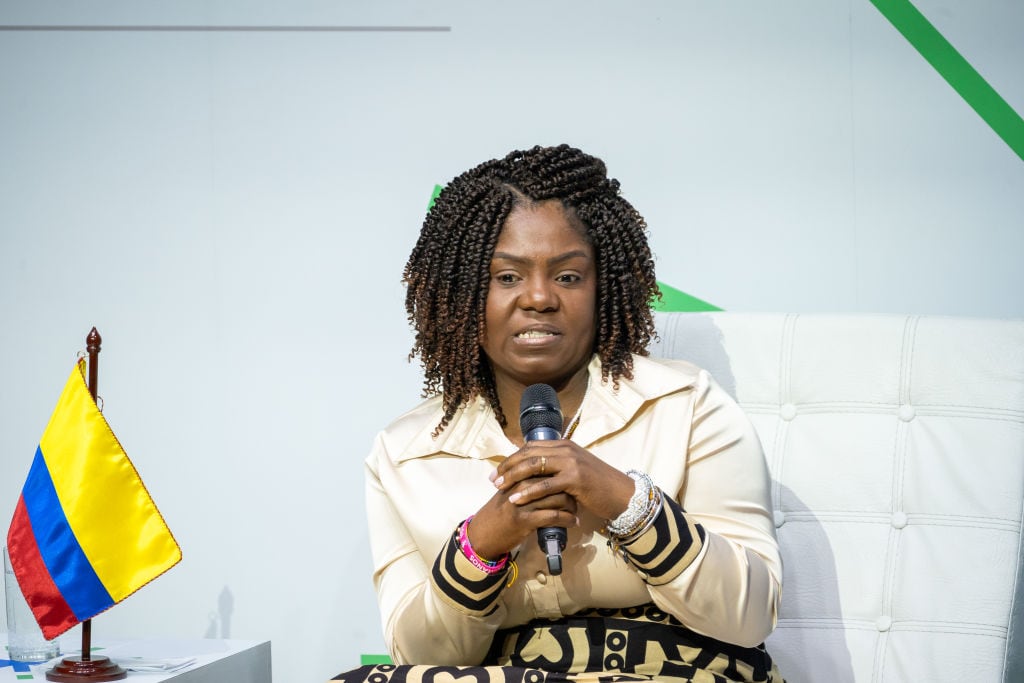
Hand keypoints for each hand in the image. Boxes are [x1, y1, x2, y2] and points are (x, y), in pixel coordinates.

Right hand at [465, 463, 577, 560]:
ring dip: (572, 505)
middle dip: (571, 487)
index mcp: (517, 476)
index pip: (545, 466)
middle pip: (554, 479)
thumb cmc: (498, 513)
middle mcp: (520, 486)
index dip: (562, 472)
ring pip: (557, 497)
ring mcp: (522, 502)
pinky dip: (568, 519)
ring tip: (577, 510)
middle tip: (579, 495)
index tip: (572, 479)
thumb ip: (524, 480)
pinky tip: (573, 522)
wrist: (483, 534)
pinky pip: (553, 516)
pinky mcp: (525, 520)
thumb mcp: (509, 491)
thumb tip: (547, 473)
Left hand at [491, 440, 635, 525]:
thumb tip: (533, 470)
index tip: (498, 470)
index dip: (512, 458)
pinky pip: (545, 485)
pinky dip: (528, 492)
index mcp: (564, 445)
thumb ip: (557, 466)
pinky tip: (516, 498)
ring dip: (513, 477)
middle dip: (507, 466)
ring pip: (534, 466)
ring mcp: (571, 462)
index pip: (530, 446)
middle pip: (528, 454)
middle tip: (493, 480)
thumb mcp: (575, 470)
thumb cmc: (597, 485)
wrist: (620, 494)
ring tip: (500, 488)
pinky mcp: (575, 478)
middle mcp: (566, 449)